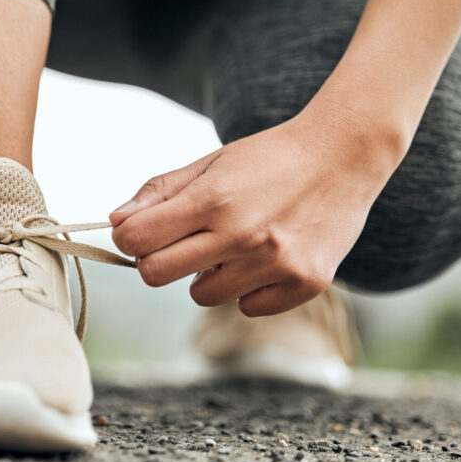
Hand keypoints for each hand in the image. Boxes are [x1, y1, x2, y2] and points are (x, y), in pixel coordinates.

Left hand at [109, 103, 403, 315]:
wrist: (344, 154)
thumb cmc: (269, 158)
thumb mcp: (211, 163)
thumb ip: (160, 192)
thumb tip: (116, 222)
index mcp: (212, 198)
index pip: (135, 240)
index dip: (129, 237)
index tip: (142, 232)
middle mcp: (242, 234)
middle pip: (156, 275)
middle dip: (157, 261)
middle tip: (180, 243)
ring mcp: (275, 263)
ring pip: (202, 296)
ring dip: (207, 275)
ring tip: (234, 245)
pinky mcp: (305, 283)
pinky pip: (247, 307)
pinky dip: (249, 289)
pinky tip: (266, 257)